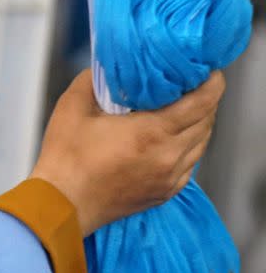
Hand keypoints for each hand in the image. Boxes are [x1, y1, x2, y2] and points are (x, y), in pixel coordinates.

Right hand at [30, 69, 224, 235]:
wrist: (61, 205)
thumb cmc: (65, 158)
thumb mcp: (72, 106)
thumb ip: (93, 79)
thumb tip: (108, 67)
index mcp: (151, 133)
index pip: (202, 102)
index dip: (212, 83)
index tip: (207, 71)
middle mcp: (168, 156)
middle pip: (206, 121)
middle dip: (204, 101)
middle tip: (190, 86)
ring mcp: (168, 178)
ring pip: (201, 144)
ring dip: (197, 125)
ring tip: (182, 111)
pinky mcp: (164, 192)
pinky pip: (189, 165)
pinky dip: (187, 148)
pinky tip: (170, 140)